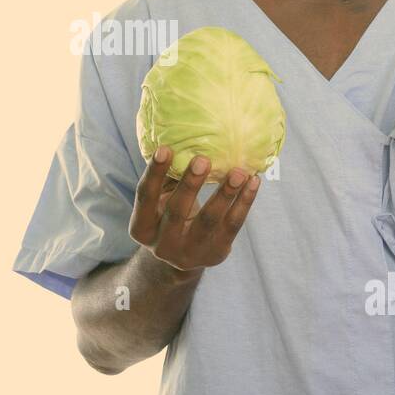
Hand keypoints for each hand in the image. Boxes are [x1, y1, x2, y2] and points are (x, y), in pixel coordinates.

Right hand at [129, 146, 260, 274]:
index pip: (145, 197)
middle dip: (191, 184)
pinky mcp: (215, 254)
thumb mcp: (162, 200)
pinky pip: (232, 225)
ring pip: (209, 220)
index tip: (165, 148)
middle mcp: (162, 245)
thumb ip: (168, 177)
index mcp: (141, 228)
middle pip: (177, 211)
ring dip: (225, 193)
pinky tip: (253, 182)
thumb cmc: (171, 214)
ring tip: (239, 172)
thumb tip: (182, 139)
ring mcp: (189, 253)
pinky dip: (244, 202)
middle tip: (203, 159)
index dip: (154, 173)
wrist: (185, 255)